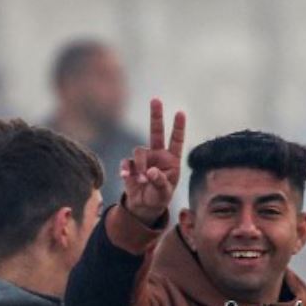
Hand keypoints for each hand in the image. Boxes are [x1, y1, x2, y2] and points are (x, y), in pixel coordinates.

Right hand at [118, 98, 185, 223]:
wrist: (144, 206)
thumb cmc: (159, 197)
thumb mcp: (164, 192)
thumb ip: (159, 181)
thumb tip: (150, 171)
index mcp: (172, 159)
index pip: (176, 140)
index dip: (178, 127)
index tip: (180, 113)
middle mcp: (158, 155)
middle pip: (156, 131)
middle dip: (156, 116)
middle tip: (156, 100)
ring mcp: (144, 159)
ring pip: (139, 150)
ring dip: (139, 165)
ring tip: (142, 180)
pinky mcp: (130, 165)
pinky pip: (127, 162)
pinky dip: (126, 169)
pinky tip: (125, 177)